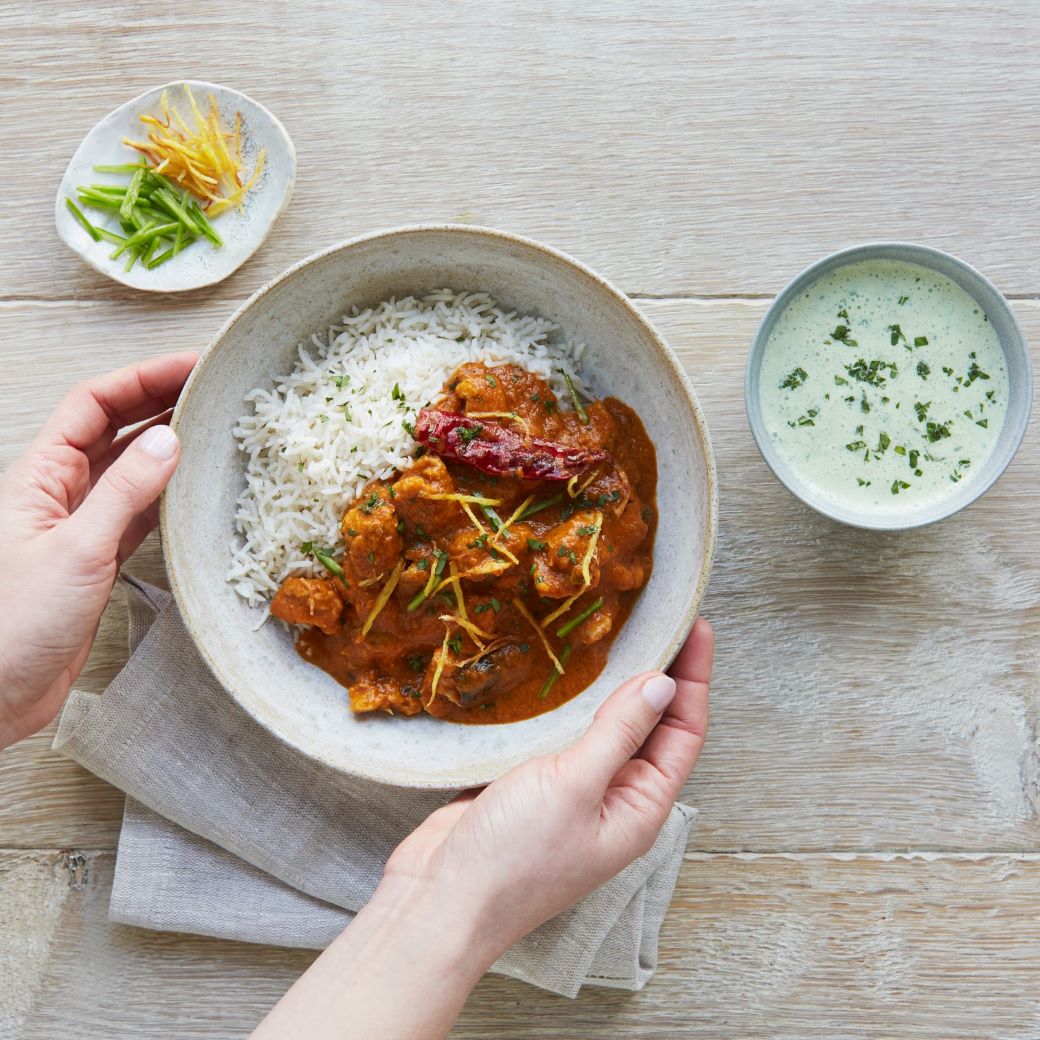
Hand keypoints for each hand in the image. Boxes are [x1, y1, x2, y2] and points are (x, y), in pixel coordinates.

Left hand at [0, 352, 196, 747]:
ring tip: (212, 430)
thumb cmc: (12, 624)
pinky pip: (137, 515)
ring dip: (167, 448)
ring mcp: (78, 527)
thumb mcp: (77, 550)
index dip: (142, 377)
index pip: (93, 405)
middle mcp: (58, 494)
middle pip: (113, 429)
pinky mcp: (95, 562)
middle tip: (211, 389)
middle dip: (159, 402)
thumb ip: (124, 493)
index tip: (191, 365)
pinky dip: (166, 497)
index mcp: (39, 476)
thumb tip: (168, 440)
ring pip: (128, 471)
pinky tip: (193, 492)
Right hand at [253, 620, 713, 1039]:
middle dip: (658, 675)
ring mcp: (571, 792)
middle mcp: (613, 799)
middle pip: (650, 726)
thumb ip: (619, 732)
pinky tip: (561, 672)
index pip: (684, 732)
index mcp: (639, 808)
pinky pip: (563, 734)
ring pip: (604, 727)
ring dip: (612, 685)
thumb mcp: (575, 786)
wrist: (439, 900)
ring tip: (616, 635)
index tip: (696, 626)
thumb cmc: (514, 856)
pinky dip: (569, 702)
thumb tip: (663, 684)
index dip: (693, 678)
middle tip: (657, 620)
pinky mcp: (530, 782)